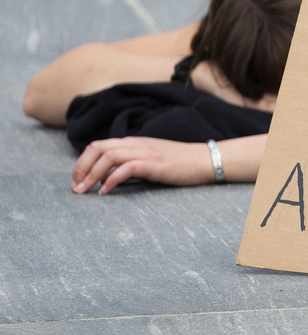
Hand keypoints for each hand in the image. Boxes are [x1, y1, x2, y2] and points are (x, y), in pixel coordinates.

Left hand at [71, 137, 214, 193]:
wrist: (205, 160)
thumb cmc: (179, 163)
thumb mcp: (150, 159)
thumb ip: (129, 163)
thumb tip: (105, 177)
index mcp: (134, 142)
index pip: (99, 145)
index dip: (82, 162)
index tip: (77, 180)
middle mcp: (136, 144)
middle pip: (98, 148)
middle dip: (81, 168)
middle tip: (76, 188)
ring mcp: (146, 152)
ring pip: (108, 156)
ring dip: (91, 175)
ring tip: (85, 191)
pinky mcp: (154, 164)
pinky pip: (126, 168)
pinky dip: (112, 180)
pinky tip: (106, 192)